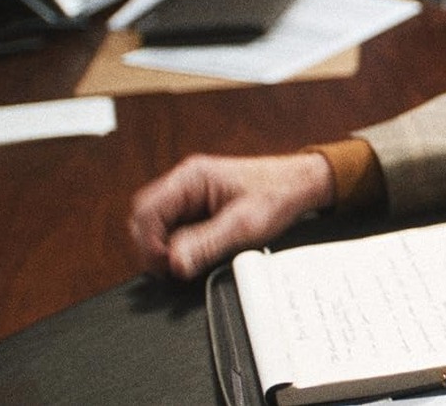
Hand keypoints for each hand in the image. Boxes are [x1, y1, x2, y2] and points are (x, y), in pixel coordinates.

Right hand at [127, 152, 333, 280]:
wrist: (300, 184)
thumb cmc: (277, 194)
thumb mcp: (244, 225)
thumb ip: (206, 244)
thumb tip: (174, 263)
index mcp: (191, 177)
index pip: (146, 211)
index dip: (149, 243)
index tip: (166, 265)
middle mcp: (185, 182)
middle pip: (145, 218)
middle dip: (152, 246)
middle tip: (173, 268)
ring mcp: (190, 194)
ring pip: (157, 224)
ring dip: (165, 246)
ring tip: (186, 262)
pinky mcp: (198, 206)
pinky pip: (175, 227)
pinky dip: (179, 244)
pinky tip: (195, 254)